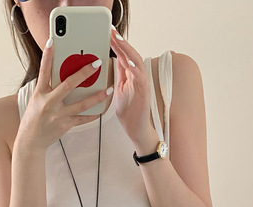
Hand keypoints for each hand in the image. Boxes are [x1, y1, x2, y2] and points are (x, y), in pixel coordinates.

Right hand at [16, 38, 111, 151]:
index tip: (52, 41)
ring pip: (81, 104)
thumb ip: (48, 87)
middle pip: (68, 85)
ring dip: (97, 96)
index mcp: (40, 93)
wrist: (31, 140)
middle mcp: (49, 102)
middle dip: (84, 73)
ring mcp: (58, 115)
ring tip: (108, 89)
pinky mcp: (65, 125)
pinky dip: (93, 114)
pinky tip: (102, 109)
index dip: (47, 55)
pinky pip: (83, 118)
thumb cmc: (35, 117)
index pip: (44, 70)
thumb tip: (63, 73)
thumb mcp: (37, 99)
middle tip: (96, 63)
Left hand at [108, 27, 155, 146]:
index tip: (108, 31)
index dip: (116, 43)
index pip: (123, 55)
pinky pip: (140, 78)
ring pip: (136, 62)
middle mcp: (137, 76)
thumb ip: (118, 74)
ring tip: (119, 40)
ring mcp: (142, 84)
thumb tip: (113, 60)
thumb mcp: (118, 89)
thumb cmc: (129, 112)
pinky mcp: (145, 93)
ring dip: (127, 51)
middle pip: (129, 54)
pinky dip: (135, 69)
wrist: (136, 129)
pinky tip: (128, 62)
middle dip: (120, 41)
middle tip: (111, 30)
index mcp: (130, 75)